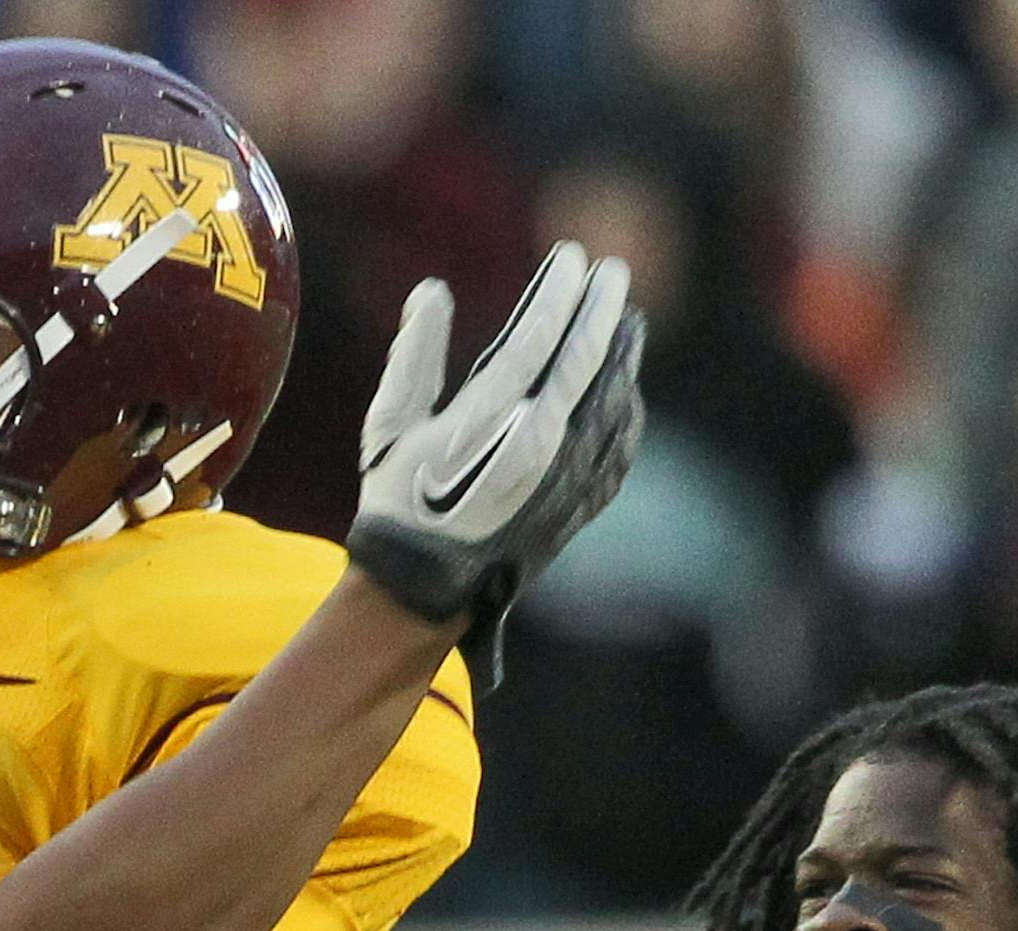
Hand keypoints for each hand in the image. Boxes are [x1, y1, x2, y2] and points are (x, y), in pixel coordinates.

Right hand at [348, 241, 644, 691]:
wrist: (422, 587)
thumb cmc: (399, 502)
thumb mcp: (390, 427)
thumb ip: (412, 356)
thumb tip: (431, 292)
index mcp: (489, 417)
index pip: (540, 335)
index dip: (559, 291)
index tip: (571, 257)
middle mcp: (538, 441)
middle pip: (586, 357)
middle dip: (603, 308)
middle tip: (612, 272)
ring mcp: (567, 474)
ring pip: (612, 397)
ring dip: (623, 353)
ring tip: (628, 321)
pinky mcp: (579, 503)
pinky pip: (619, 446)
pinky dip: (627, 410)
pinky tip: (626, 391)